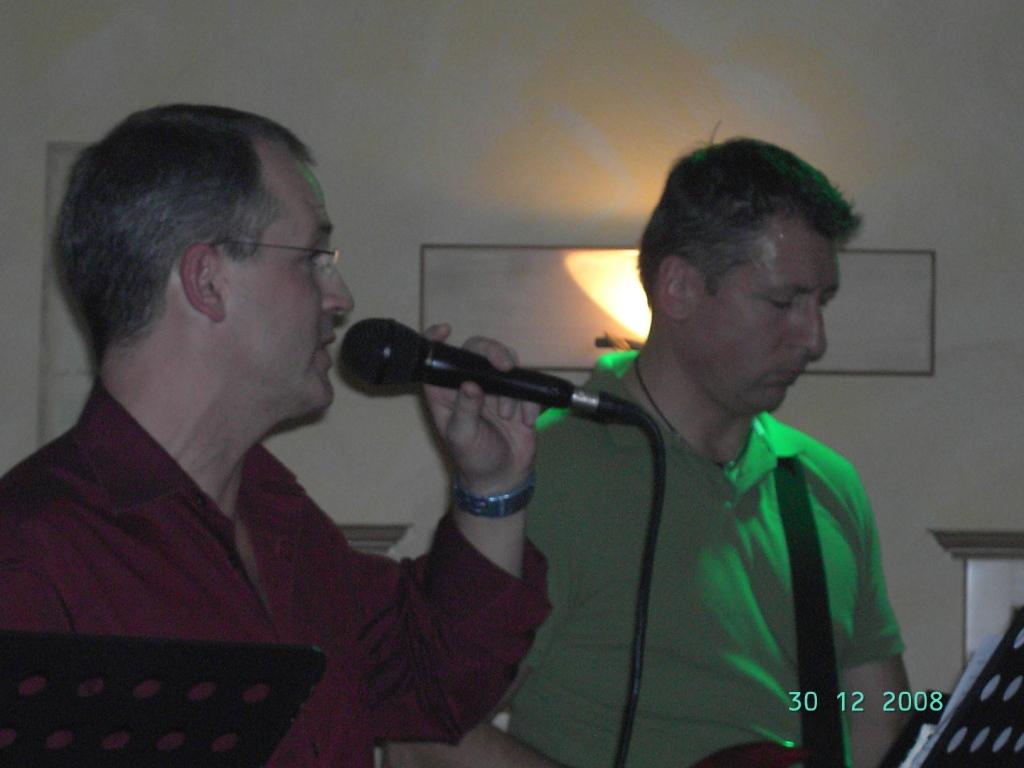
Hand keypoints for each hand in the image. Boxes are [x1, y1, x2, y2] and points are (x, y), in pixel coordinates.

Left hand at [421, 324, 540, 496]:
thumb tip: (470, 385)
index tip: (446, 330)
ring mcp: (495, 388)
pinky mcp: (518, 396)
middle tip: (505, 366)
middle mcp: (469, 384)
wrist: (504, 479)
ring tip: (509, 416)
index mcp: (445, 391)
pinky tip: (526, 421)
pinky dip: (530, 401)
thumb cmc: (474, 459)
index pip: (437, 359)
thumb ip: (465, 410)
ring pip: (506, 364)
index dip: (437, 340)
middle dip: (494, 353)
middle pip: (478, 351)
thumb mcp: (463, 437)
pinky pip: (528, 384)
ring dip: (512, 387)